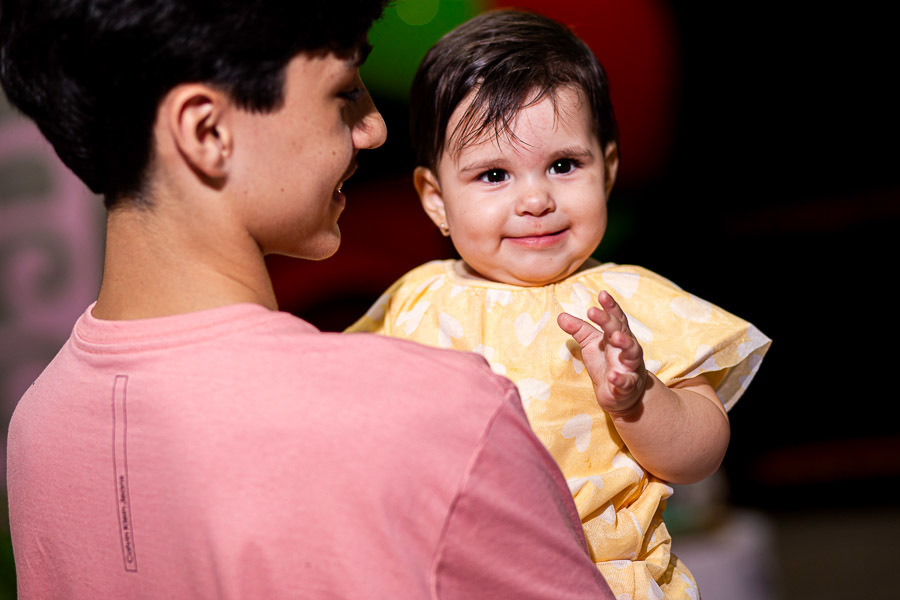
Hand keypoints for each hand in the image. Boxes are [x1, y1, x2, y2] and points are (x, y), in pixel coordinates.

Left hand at [557, 291, 647, 415]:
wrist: (623, 394)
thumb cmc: (606, 363)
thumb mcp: (591, 344)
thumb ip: (579, 330)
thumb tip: (560, 315)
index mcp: (618, 335)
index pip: (616, 318)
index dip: (610, 306)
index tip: (601, 294)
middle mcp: (627, 348)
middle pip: (621, 331)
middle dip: (609, 321)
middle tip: (593, 312)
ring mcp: (630, 366)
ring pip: (632, 353)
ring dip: (625, 344)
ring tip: (615, 338)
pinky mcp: (628, 385)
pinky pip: (626, 382)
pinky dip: (620, 379)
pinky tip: (612, 376)